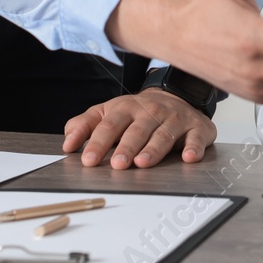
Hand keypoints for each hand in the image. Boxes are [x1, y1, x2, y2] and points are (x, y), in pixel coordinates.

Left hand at [61, 88, 214, 168]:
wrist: (176, 97)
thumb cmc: (136, 113)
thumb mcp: (107, 113)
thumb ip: (85, 125)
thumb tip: (67, 143)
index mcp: (125, 109)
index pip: (109, 126)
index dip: (98, 143)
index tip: (88, 159)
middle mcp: (150, 112)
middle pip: (136, 130)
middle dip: (126, 147)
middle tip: (117, 164)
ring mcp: (174, 119)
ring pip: (163, 134)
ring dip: (153, 149)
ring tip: (143, 163)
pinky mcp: (196, 127)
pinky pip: (195, 138)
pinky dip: (193, 147)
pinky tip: (188, 157)